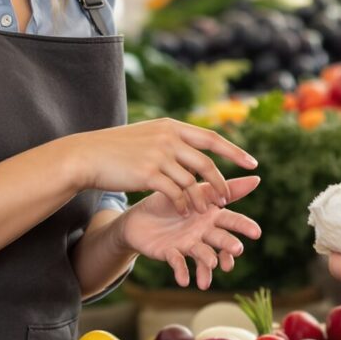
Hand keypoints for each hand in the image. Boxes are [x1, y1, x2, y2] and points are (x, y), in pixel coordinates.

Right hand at [59, 119, 256, 215]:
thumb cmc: (116, 148)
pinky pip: (175, 193)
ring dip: (200, 199)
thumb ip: (168, 138)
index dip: (234, 151)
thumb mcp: (146, 136)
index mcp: (171, 126)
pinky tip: (183, 213)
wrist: (88, 156)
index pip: (211, 138)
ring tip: (204, 212)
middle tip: (227, 199)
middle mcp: (169, 138)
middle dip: (220, 183)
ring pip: (192, 181)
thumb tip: (188, 144)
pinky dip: (182, 205)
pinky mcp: (148, 174)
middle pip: (207, 162)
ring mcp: (159, 155)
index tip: (252, 163)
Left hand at [120, 176, 264, 289]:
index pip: (231, 221)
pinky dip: (182, 272)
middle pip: (219, 239)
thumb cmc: (171, 201)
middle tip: (237, 250)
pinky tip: (184, 280)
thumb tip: (258, 179)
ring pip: (202, 255)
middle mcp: (203, 234)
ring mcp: (188, 246)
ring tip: (210, 265)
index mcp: (211, 217)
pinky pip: (178, 263)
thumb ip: (225, 188)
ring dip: (208, 262)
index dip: (244, 226)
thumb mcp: (196, 190)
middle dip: (228, 245)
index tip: (257, 233)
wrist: (138, 217)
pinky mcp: (171, 254)